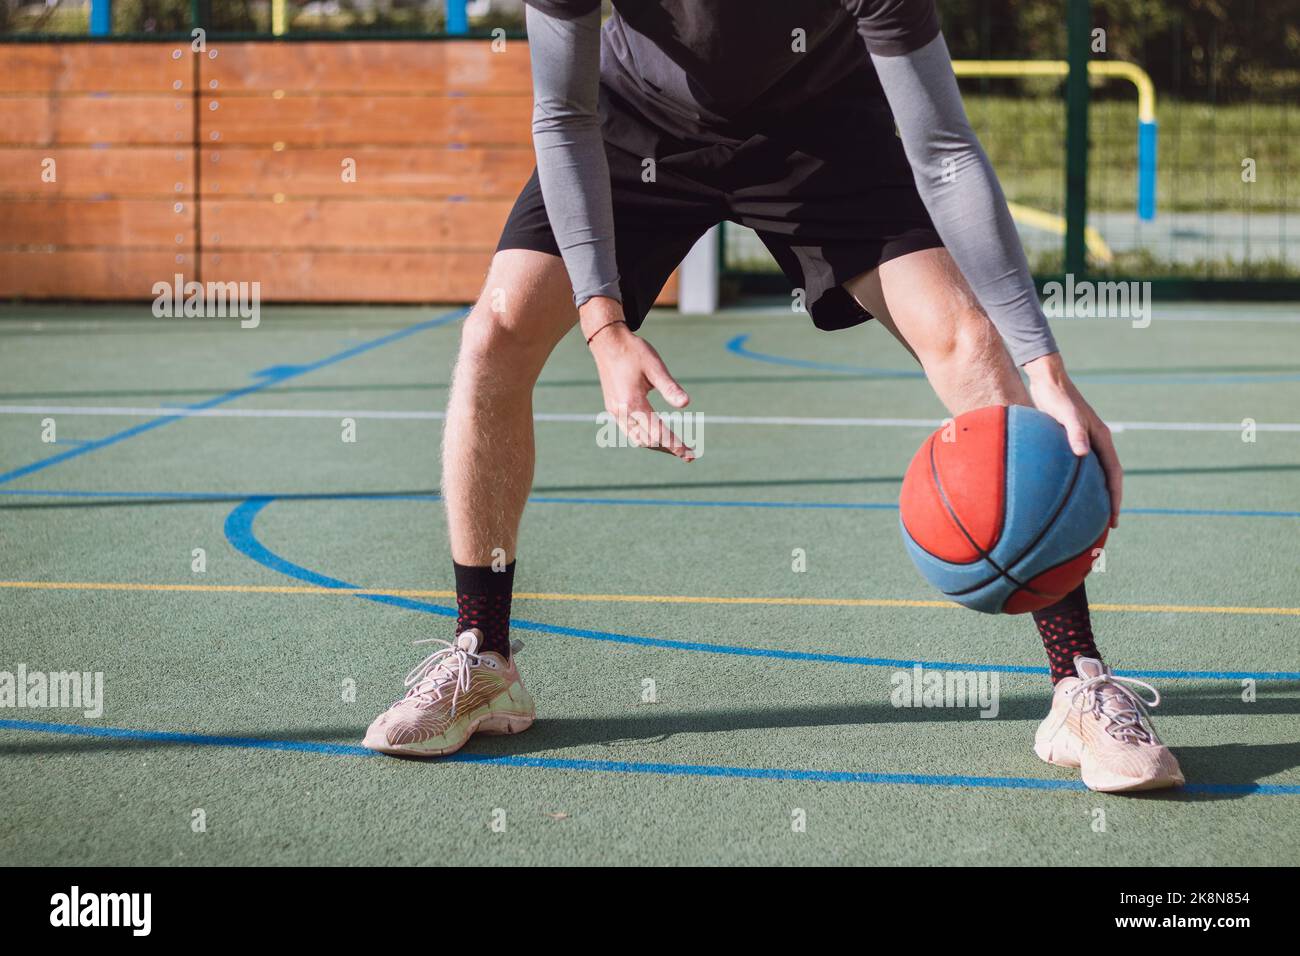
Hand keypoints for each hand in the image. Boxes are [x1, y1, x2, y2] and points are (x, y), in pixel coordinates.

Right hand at [581, 298, 694, 461]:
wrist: (607, 341)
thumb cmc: (633, 351)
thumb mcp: (655, 367)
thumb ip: (670, 387)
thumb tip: (686, 404)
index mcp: (632, 403)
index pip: (658, 432)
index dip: (675, 444)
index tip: (689, 453)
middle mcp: (621, 412)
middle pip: (648, 441)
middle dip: (668, 448)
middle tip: (689, 454)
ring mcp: (615, 411)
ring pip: (637, 439)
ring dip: (657, 445)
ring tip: (675, 448)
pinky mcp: (613, 408)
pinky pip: (630, 431)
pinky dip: (645, 436)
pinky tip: (657, 434)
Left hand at [1024, 353, 1121, 527]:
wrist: (1046, 380)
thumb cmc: (1056, 397)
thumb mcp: (1066, 415)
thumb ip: (1075, 432)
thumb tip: (1083, 454)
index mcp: (1101, 439)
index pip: (1114, 475)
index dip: (1115, 498)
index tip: (1114, 519)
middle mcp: (1096, 442)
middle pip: (1108, 478)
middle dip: (1109, 501)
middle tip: (1105, 525)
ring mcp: (1085, 442)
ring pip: (1095, 474)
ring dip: (1095, 494)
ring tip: (1088, 515)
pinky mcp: (1071, 441)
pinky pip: (1079, 468)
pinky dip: (1079, 483)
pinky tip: (1065, 495)